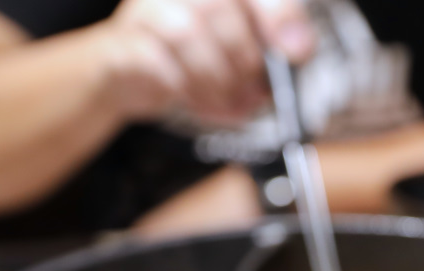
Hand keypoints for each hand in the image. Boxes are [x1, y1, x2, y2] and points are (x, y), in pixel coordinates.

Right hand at [105, 0, 312, 123]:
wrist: (125, 74)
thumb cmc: (188, 58)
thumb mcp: (237, 48)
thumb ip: (269, 43)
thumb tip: (298, 50)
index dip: (279, 15)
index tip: (298, 52)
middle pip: (218, 7)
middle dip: (244, 59)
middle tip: (256, 94)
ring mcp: (146, 10)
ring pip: (187, 34)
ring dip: (217, 81)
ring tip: (231, 105)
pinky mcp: (124, 45)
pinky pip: (163, 67)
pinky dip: (192, 96)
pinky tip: (205, 107)